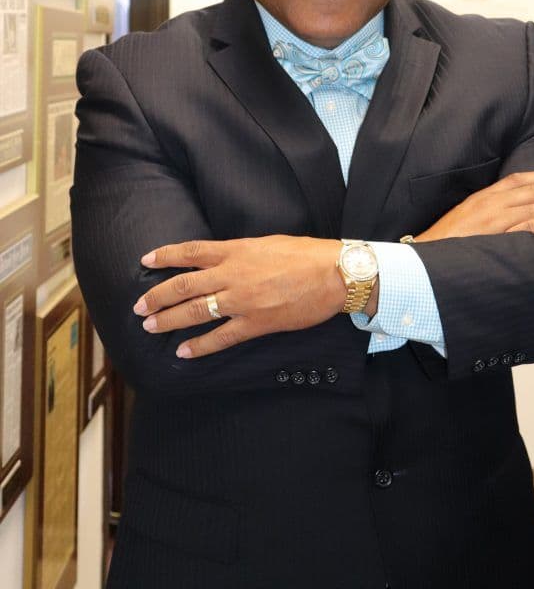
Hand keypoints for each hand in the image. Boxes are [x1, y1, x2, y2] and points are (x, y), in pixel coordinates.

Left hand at [132, 235, 344, 357]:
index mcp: (236, 250)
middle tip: (139, 306)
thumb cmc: (305, 254)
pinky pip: (221, 337)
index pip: (191, 252)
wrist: (333, 273)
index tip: (145, 260)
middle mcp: (232, 274)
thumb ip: (241, 252)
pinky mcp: (256, 323)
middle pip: (184, 285)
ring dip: (169, 320)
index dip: (165, 256)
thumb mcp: (266, 243)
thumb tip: (222, 258)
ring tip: (150, 327)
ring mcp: (242, 300)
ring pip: (195, 311)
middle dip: (157, 296)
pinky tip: (184, 352)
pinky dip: (199, 346)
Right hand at [414, 171, 533, 241]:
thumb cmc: (443, 245)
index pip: (516, 180)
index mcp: (481, 197)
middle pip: (533, 192)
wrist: (423, 259)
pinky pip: (531, 226)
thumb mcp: (463, 221)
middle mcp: (489, 203)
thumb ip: (484, 215)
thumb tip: (508, 219)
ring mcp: (493, 218)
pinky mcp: (496, 234)